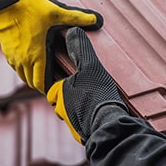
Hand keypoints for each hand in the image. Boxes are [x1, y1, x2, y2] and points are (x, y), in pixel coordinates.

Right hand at [0, 0, 102, 92]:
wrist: (3, 0)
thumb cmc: (29, 7)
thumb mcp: (57, 12)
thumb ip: (78, 17)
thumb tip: (98, 20)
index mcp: (36, 55)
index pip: (41, 84)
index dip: (51, 88)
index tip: (60, 87)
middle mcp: (22, 60)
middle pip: (31, 82)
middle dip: (43, 84)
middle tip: (55, 80)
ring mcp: (12, 56)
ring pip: (22, 75)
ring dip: (32, 76)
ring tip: (45, 71)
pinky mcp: (6, 50)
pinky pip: (15, 66)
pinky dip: (24, 67)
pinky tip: (32, 58)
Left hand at [46, 28, 126, 143]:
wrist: (109, 126)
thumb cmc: (98, 96)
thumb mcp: (91, 66)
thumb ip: (81, 49)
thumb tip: (72, 30)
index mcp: (58, 92)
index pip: (56, 85)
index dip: (67, 80)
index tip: (79, 78)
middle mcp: (61, 110)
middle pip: (65, 99)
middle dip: (75, 96)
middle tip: (91, 89)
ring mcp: (72, 125)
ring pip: (75, 112)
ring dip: (83, 108)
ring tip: (98, 101)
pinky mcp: (83, 135)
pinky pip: (84, 124)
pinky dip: (91, 119)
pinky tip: (102, 114)